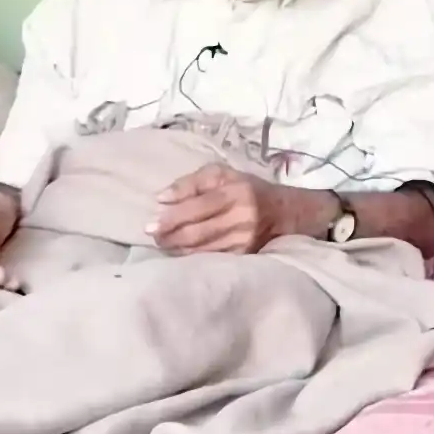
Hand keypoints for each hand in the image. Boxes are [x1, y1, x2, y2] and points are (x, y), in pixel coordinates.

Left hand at [149, 164, 286, 254]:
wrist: (283, 212)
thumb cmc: (247, 189)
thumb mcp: (223, 174)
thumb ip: (192, 182)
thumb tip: (161, 199)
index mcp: (235, 192)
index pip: (198, 206)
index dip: (172, 217)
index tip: (149, 225)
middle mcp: (242, 217)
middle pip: (197, 232)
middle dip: (170, 237)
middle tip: (154, 237)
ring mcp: (244, 239)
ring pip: (202, 249)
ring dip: (177, 249)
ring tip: (163, 244)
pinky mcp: (245, 255)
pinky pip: (211, 259)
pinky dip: (191, 257)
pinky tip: (181, 252)